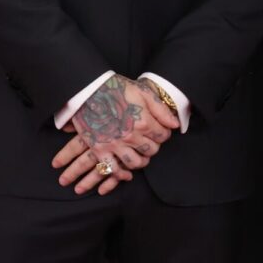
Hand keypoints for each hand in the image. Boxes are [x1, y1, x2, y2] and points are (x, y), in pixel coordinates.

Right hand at [51, 74, 178, 195]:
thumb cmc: (116, 88)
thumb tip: (175, 125)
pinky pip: (113, 170)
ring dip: (141, 161)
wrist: (88, 90)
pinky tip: (126, 173)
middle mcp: (131, 136)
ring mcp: (115, 144)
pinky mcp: (99, 149)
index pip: (163, 136)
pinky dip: (121, 175)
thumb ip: (161, 109)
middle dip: (153, 146)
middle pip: (151, 150)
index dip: (163, 133)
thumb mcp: (142, 92)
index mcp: (143, 121)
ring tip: (140, 155)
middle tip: (149, 141)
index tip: (159, 130)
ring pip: (135, 163)